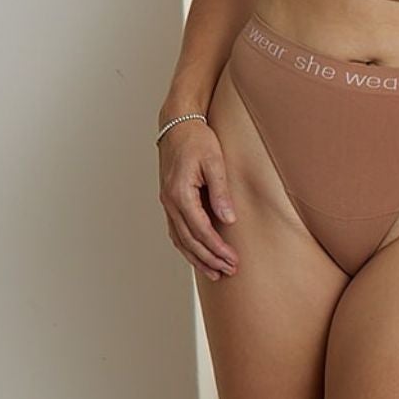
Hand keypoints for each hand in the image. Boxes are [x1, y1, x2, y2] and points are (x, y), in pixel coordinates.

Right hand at [157, 120, 238, 279]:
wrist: (178, 125)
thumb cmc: (197, 140)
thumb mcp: (214, 161)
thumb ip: (221, 191)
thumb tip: (228, 219)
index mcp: (180, 193)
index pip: (200, 229)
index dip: (216, 248)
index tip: (232, 259)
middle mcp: (169, 202)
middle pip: (189, 240)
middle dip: (209, 259)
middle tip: (228, 271)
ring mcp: (167, 203)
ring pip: (180, 239)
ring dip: (197, 258)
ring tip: (215, 273)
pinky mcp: (169, 201)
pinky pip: (176, 231)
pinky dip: (187, 246)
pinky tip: (197, 255)